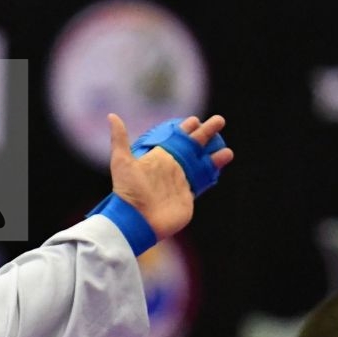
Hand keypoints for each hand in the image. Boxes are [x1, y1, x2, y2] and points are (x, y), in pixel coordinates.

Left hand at [107, 113, 232, 243]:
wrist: (136, 221)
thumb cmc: (128, 192)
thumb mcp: (121, 162)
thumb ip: (119, 140)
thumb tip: (112, 115)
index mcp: (159, 157)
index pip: (175, 138)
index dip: (186, 128)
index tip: (195, 119)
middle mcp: (171, 167)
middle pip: (193, 146)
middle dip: (206, 133)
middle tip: (219, 121)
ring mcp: (181, 181)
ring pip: (202, 163)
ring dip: (214, 153)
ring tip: (225, 146)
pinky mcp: (188, 196)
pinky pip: (204, 180)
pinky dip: (215, 169)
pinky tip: (225, 159)